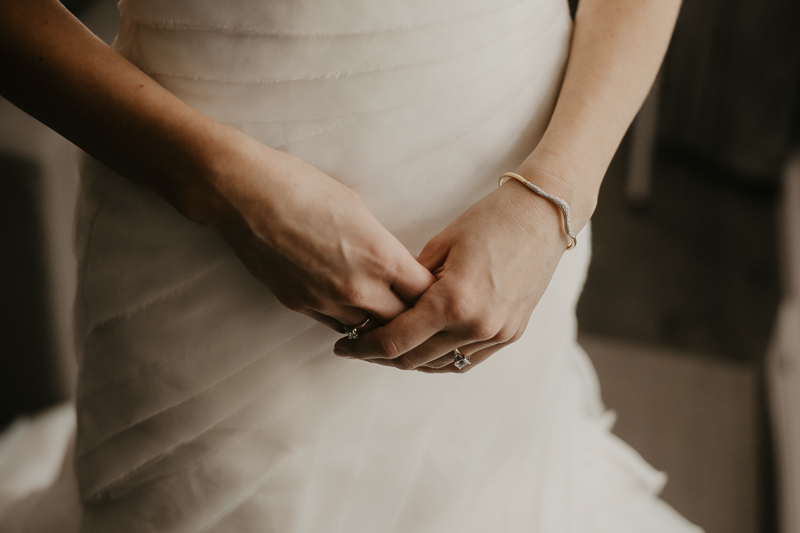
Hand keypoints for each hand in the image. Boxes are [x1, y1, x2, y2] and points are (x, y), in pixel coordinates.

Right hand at [192, 132, 435, 330]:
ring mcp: (328, 301)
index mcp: (381, 256)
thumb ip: (381, 244)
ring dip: (380, 324)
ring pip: (369, 331)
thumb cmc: (303, 188)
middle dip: (413, 317)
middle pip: (403, 323)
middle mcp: (359, 287)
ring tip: (387, 315)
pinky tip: (352, 308)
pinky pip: (337, 325)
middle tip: (417, 311)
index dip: (435, 294)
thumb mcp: (358, 208)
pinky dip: (349, 321)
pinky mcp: (301, 306)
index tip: (436, 290)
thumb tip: (392, 262)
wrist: (246, 196)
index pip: (426, 294)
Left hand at [333, 178, 568, 371]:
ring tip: (387, 350)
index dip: (364, 346)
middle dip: (381, 357)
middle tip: (358, 348)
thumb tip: (384, 305)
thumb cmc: (488, 220)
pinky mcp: (511, 334)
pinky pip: (467, 360)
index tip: (344, 346)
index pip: (396, 340)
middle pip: (415, 359)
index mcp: (453, 302)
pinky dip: (441, 359)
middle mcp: (476, 326)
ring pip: (441, 365)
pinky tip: (423, 350)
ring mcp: (497, 334)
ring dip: (411, 361)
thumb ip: (410, 283)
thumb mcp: (440, 246)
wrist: (543, 215)